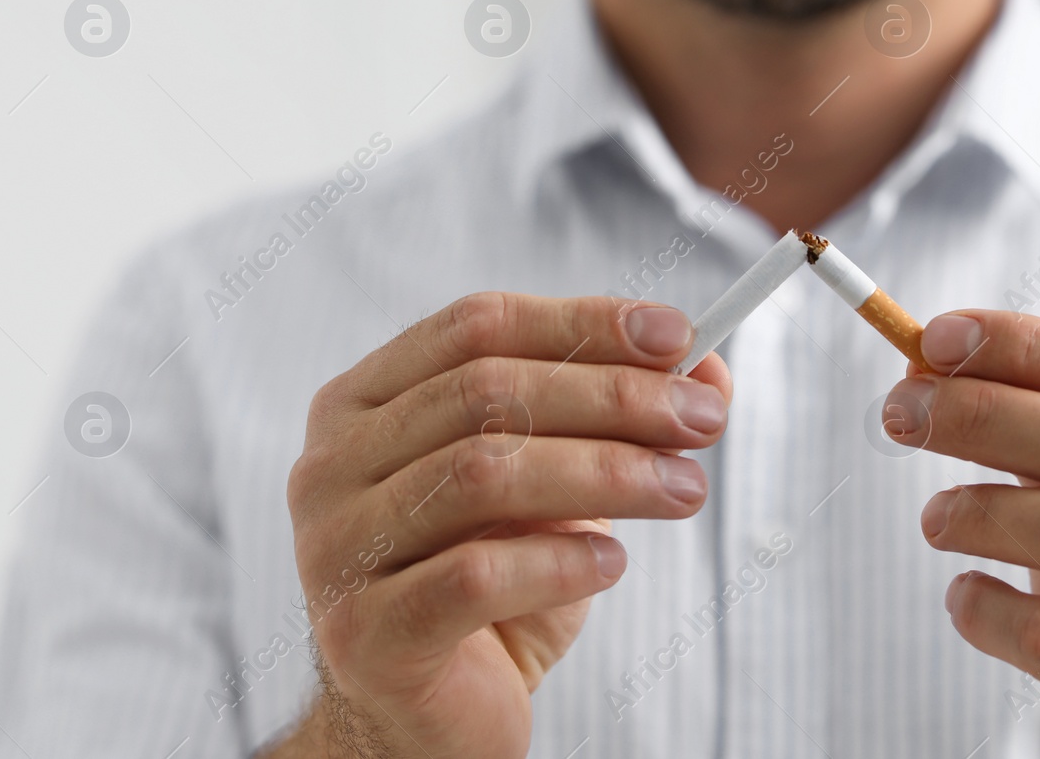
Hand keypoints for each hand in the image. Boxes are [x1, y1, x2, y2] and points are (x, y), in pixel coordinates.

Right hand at [277, 294, 729, 758]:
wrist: (430, 718)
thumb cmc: (494, 584)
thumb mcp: (559, 488)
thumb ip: (617, 421)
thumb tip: (708, 371)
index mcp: (365, 402)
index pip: (476, 326)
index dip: (580, 322)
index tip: (676, 333)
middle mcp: (331, 464)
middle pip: (484, 394)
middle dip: (612, 397)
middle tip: (702, 419)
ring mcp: (337, 548)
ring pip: (482, 475)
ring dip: (605, 473)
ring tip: (684, 489)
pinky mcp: (366, 634)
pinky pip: (475, 577)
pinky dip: (560, 562)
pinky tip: (613, 563)